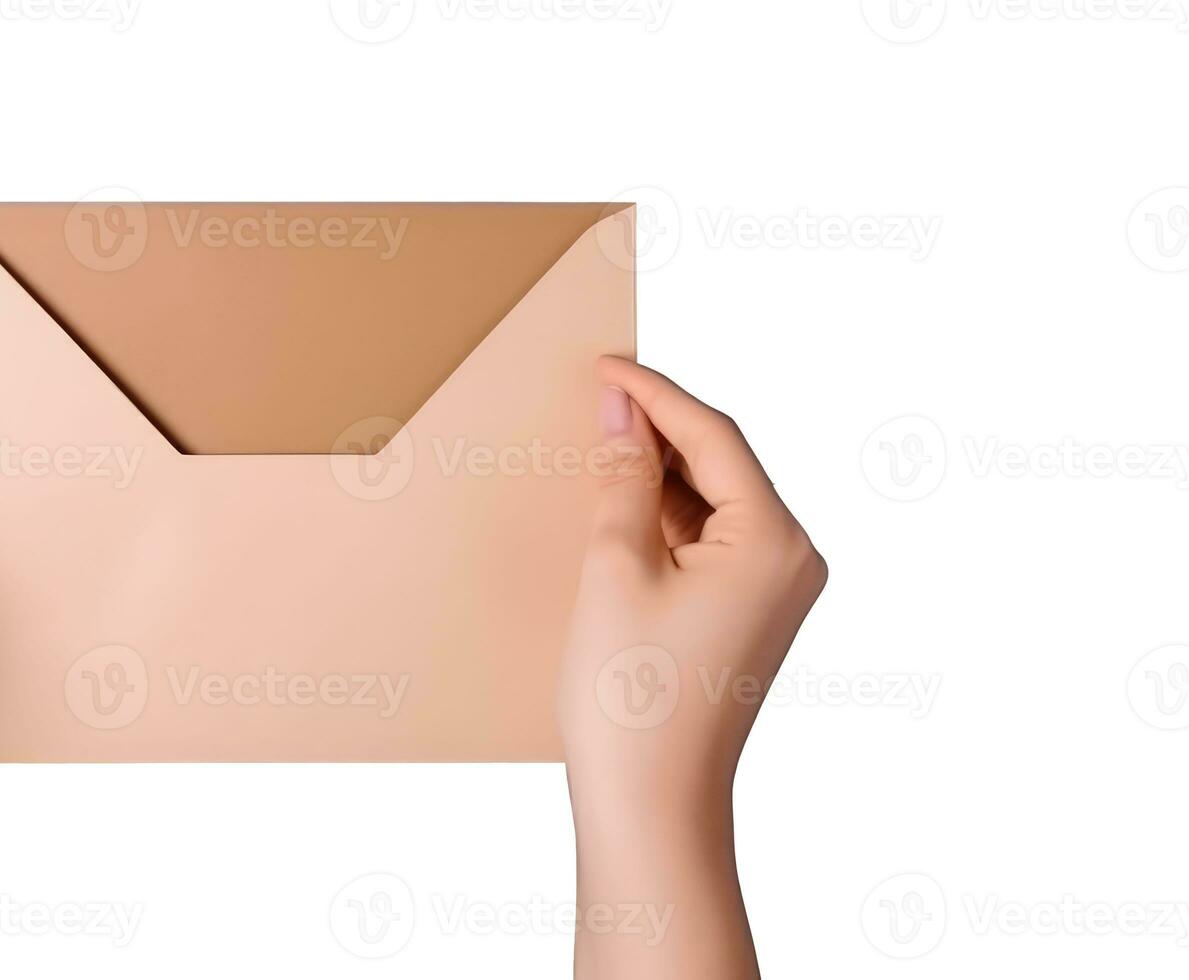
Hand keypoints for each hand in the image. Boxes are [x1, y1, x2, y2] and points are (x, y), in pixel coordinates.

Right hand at [558, 357, 825, 978]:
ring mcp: (772, 591)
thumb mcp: (615, 569)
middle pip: (721, 464)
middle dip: (658, 429)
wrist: (652, 805)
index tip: (606, 365)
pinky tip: (616, 506)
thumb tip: (623, 415)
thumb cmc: (634, 700)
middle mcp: (790, 560)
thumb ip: (622, 480)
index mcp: (775, 541)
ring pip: (712, 503)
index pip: (714, 437)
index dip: (655, 393)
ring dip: (656, 474)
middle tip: (595, 395)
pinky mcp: (744, 615)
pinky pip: (707, 542)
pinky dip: (662, 518)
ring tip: (596, 444)